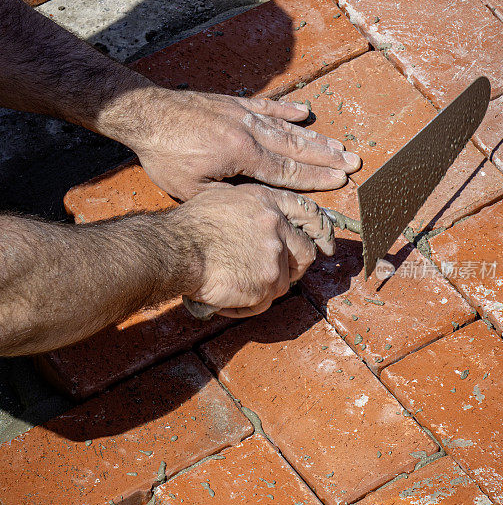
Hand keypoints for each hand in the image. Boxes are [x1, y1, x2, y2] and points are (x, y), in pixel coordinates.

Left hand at [128, 87, 360, 199]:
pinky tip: (304, 113)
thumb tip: (255, 205)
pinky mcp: (232, 103)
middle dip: (327, 157)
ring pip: (286, 128)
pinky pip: (267, 107)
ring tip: (338, 145)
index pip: (287, 170)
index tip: (339, 180)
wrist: (145, 114)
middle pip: (296, 147)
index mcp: (242, 155)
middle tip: (354, 162)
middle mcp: (249, 131)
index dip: (315, 177)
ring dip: (314, 137)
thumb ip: (227, 196)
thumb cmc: (165, 155)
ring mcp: (242, 114)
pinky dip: (287, 110)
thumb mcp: (192, 189)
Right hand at [169, 184, 333, 316]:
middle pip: (305, 253)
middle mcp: (276, 227)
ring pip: (282, 282)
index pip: (308, 213)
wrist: (176, 250)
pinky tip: (228, 297)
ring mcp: (273, 256)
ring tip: (234, 284)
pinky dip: (248, 305)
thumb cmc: (189, 226)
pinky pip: (264, 302)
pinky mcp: (265, 284)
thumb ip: (252, 208)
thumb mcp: (224, 199)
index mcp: (267, 203)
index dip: (320, 230)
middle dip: (294, 267)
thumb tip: (263, 220)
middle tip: (273, 274)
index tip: (326, 244)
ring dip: (262, 288)